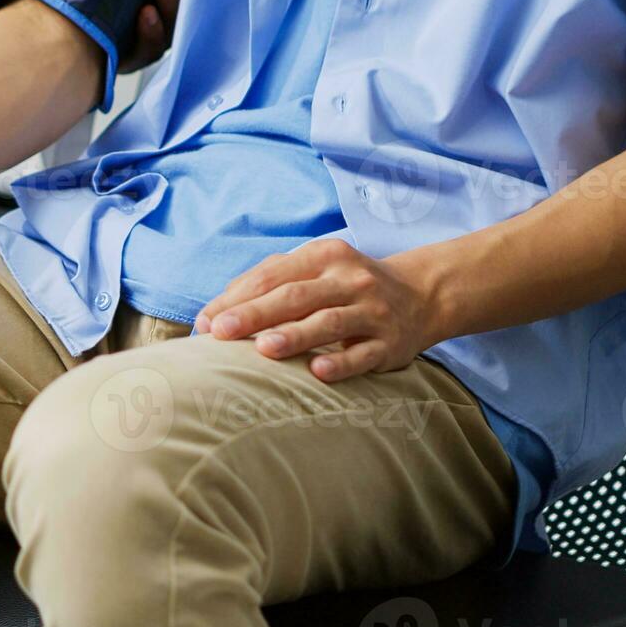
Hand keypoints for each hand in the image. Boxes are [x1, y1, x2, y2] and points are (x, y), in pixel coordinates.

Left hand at [194, 239, 444, 381]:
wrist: (421, 296)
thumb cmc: (344, 286)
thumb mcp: (314, 269)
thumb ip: (267, 281)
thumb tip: (215, 310)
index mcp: (323, 256)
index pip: (272, 275)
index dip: (236, 298)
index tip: (205, 322)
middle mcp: (349, 279)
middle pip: (295, 295)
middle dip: (255, 314)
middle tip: (220, 332)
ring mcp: (372, 311)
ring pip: (329, 322)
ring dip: (295, 335)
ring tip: (264, 349)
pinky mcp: (390, 343)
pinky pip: (363, 355)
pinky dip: (340, 362)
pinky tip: (316, 371)